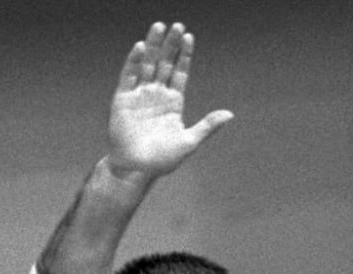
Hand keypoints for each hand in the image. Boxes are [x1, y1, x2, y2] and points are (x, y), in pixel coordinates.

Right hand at [106, 22, 232, 179]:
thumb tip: (230, 114)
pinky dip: (134, 61)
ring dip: (153, 46)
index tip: (189, 37)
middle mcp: (156, 95)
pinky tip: (142, 47)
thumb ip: (208, 125)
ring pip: (147, 64)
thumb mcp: (190, 141)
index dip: (184, 55)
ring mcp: (139, 95)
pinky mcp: (123, 99)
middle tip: (177, 25)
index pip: (180, 72)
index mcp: (173, 102)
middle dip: (171, 45)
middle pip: (165, 63)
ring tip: (159, 26)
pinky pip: (129, 76)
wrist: (137, 169)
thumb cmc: (163, 159)